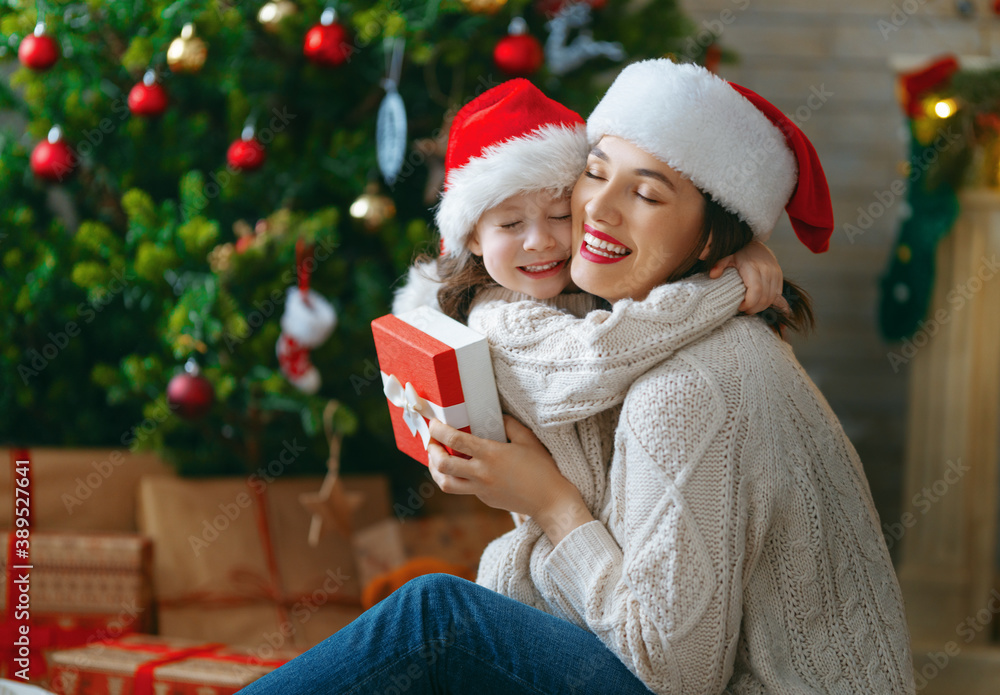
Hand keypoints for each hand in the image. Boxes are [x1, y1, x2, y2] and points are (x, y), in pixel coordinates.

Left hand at [426, 415, 593, 544]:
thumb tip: (496, 416)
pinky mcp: (484, 499)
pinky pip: (463, 488)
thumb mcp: (528, 439)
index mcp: (491, 455)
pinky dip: (456, 477)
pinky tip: (462, 468)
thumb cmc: (542, 468)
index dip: (438, 430)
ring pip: (446, 483)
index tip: (433, 423)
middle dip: (431, 451)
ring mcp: (481, 489)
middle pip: (442, 464)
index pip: (455, 440)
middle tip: (432, 442)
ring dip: (435, 470)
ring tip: (437, 459)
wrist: (550, 501)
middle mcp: (481, 473)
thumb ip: (509, 424)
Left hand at [710, 239, 789, 314]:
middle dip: (754, 308)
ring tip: (750, 307)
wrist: (755, 245)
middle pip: (764, 298)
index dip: (749, 304)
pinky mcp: (780, 276)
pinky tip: (758, 302)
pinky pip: (777, 295)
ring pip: (772, 298)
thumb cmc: (739, 253)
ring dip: (761, 307)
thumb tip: (713, 275)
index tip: (739, 307)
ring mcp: (776, 274)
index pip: (756, 291)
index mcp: (754, 268)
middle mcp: (767, 271)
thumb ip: (719, 265)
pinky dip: (768, 302)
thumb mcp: (727, 257)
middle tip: (743, 310)